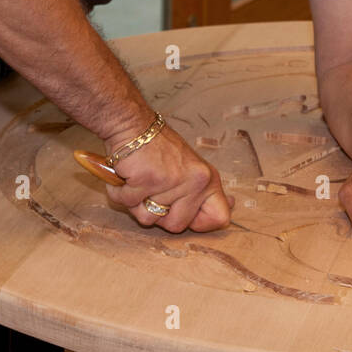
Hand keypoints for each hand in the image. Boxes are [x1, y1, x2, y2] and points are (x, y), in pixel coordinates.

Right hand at [98, 123, 231, 232]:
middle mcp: (196, 182)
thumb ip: (204, 190)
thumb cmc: (158, 149)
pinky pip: (128, 203)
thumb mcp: (191, 168)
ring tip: (141, 180)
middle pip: (176, 226)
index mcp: (208, 180)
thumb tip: (231, 204)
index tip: (184, 213)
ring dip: (137, 204)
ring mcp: (173, 182)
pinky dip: (120, 193)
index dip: (200, 224)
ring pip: (149, 218)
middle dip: (159, 214)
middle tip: (153, 190)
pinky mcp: (148, 181)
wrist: (134, 126)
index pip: (220, 217)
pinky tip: (127, 175)